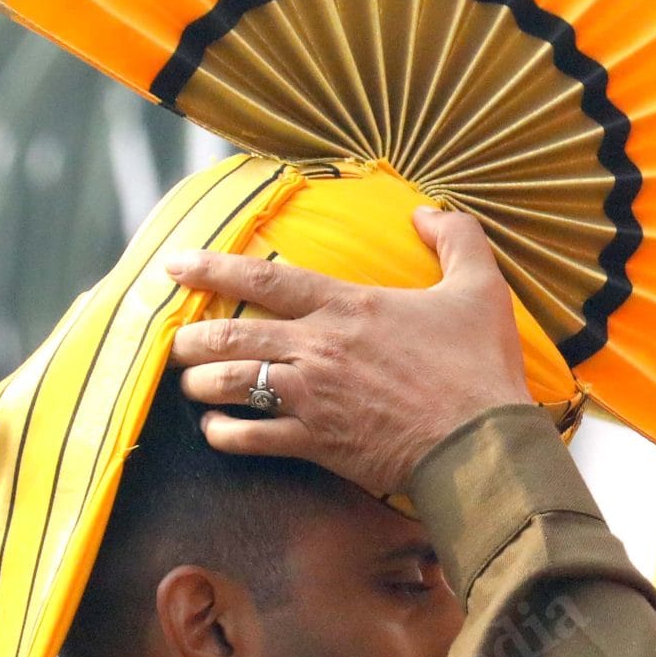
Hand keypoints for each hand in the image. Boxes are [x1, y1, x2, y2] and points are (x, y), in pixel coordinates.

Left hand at [167, 209, 532, 495]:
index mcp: (348, 307)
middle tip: (177, 340)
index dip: (213, 269)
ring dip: (199, 383)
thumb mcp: (480, 288)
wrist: (481, 444)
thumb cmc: (479, 367)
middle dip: (191, 337)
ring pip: (229, 384)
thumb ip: (456, 237)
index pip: (264, 280)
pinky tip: (218, 430)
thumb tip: (426, 211)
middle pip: (231, 335)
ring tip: (191, 383)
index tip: (175, 265)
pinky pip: (249, 438)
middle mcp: (319, 349)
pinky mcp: (316, 443)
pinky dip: (224, 433)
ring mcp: (312, 398)